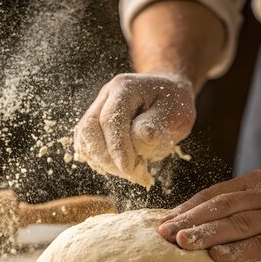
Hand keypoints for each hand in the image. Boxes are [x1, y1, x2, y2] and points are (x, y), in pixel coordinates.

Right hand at [73, 73, 195, 180]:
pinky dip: (99, 160)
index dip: (117, 147)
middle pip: (89, 128)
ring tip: (130, 171)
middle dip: (105, 157)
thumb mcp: (175, 112)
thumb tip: (143, 137)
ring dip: (102, 161)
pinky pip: (86, 144)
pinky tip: (118, 167)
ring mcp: (97, 109)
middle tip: (129, 174)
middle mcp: (106, 95)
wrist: (168, 95)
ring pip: (84, 138)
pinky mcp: (95, 124)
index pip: (111, 119)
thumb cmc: (173, 105)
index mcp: (125, 87)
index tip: (129, 169)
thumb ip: (157, 124)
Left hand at [157, 171, 260, 261]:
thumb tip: (199, 219)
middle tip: (162, 233)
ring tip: (181, 243)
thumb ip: (239, 203)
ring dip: (206, 233)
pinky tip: (217, 257)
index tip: (163, 221)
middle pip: (219, 206)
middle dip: (188, 219)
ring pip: (236, 223)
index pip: (212, 194)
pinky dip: (238, 251)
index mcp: (252, 182)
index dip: (187, 208)